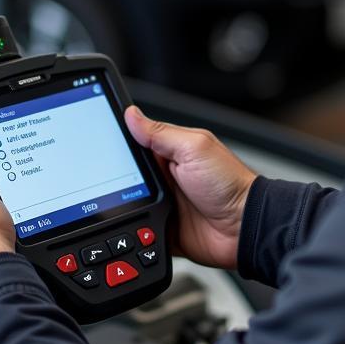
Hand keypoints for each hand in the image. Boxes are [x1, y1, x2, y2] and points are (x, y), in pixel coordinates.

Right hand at [125, 106, 256, 269]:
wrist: (244, 228)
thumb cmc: (230, 184)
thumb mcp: (195, 148)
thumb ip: (162, 133)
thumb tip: (132, 115)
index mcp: (171, 151)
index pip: (135, 141)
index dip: (118, 141)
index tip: (100, 142)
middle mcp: (165, 176)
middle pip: (125, 174)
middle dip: (116, 178)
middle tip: (117, 180)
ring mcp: (163, 203)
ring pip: (127, 202)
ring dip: (124, 205)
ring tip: (131, 203)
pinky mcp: (163, 227)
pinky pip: (138, 228)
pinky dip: (133, 228)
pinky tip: (134, 225)